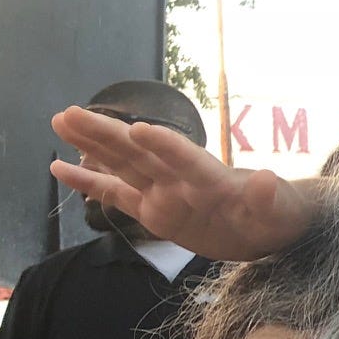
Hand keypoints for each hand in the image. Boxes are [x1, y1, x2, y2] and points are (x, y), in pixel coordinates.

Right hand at [50, 107, 312, 260]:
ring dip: (93, 145)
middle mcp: (180, 180)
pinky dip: (89, 183)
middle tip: (71, 113)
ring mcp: (163, 193)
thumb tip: (269, 181)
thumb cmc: (278, 215)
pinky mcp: (154, 211)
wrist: (270, 225)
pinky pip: (116, 195)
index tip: (139, 129)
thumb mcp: (279, 212)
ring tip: (62, 120)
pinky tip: (59, 168)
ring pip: (122, 165)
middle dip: (107, 134)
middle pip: (140, 154)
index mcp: (212, 179)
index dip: (166, 144)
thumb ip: (268, 198)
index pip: (185, 158)